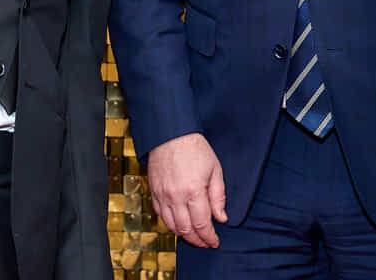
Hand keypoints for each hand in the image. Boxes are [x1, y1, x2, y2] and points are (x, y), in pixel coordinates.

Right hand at [146, 133, 226, 247]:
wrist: (170, 134)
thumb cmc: (195, 148)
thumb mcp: (215, 170)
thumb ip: (218, 196)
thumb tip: (221, 218)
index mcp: (194, 191)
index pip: (202, 225)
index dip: (209, 237)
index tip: (214, 242)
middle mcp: (176, 197)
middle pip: (186, 230)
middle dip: (197, 240)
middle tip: (206, 242)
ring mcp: (162, 196)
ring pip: (171, 226)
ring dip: (183, 235)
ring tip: (194, 236)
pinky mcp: (154, 192)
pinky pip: (160, 215)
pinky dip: (170, 224)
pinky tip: (178, 224)